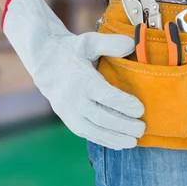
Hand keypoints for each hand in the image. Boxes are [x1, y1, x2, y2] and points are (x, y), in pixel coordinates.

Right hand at [2, 0, 144, 148]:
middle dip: (124, 125)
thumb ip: (111, 43)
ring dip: (115, 138)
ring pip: (94, 130)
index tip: (140, 109)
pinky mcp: (68, 120)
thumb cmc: (72, 50)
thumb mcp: (90, 41)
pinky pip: (87, 134)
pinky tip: (120, 144)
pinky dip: (104, 140)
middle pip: (102, 117)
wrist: (44, 62)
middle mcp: (74, 98)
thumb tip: (132, 45)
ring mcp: (69, 112)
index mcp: (82, 79)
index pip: (106, 95)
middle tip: (142, 128)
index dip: (124, 104)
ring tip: (134, 141)